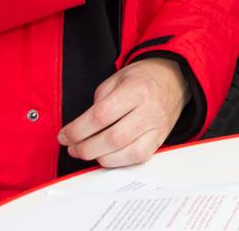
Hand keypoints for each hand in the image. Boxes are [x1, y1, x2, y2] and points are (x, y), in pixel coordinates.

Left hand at [58, 57, 189, 167]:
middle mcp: (149, 110)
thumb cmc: (142, 78)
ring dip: (99, 157)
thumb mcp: (116, 79)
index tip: (64, 135)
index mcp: (136, 90)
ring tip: (86, 152)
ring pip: (126, 152)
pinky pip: (138, 158)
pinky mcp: (160, 140)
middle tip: (72, 147)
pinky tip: (105, 155)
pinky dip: (117, 161)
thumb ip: (99, 103)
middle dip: (85, 147)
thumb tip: (81, 130)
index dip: (78, 129)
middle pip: (113, 138)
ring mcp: (157, 128)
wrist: (174, 78)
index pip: (102, 115)